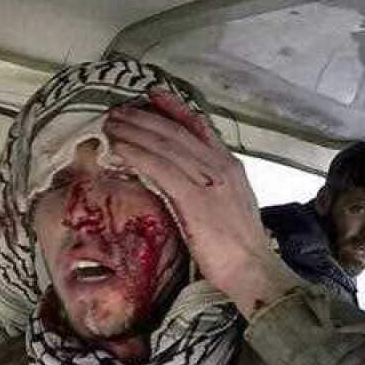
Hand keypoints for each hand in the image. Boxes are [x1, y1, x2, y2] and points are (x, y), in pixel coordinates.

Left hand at [102, 90, 302, 317]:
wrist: (254, 270)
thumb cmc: (240, 246)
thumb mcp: (230, 203)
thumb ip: (210, 184)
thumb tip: (183, 176)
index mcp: (229, 166)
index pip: (199, 127)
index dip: (174, 108)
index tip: (152, 95)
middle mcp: (220, 166)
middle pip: (175, 132)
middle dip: (143, 118)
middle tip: (117, 110)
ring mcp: (208, 181)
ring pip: (165, 145)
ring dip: (133, 132)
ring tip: (111, 125)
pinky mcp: (194, 199)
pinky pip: (160, 168)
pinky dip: (137, 155)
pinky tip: (119, 149)